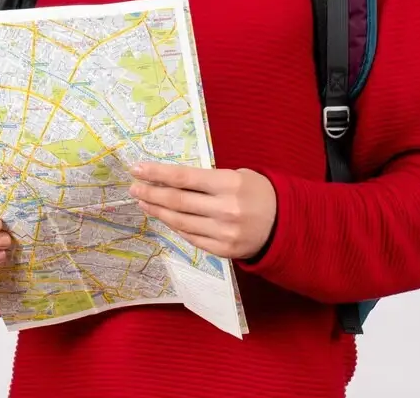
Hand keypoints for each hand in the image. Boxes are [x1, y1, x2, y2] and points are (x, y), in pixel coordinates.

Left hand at [128, 163, 276, 259]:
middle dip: (151, 193)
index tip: (138, 169)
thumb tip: (172, 180)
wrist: (285, 224)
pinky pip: (191, 237)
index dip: (157, 173)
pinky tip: (165, 217)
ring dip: (158, 211)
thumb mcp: (238, 176)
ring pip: (180, 221)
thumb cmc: (259, 193)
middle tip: (134, 188)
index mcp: (229, 184)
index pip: (184, 177)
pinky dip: (175, 226)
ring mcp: (223, 232)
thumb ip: (208, 179)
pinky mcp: (223, 250)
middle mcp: (225, 209)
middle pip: (177, 201)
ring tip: (144, 202)